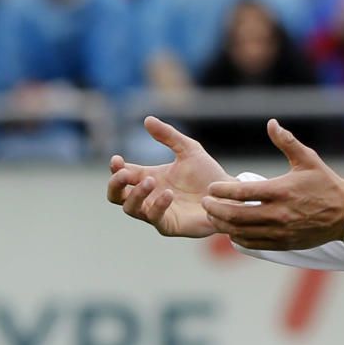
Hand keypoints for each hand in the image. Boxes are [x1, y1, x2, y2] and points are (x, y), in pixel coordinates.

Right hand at [107, 116, 235, 236]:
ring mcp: (157, 212)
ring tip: (149, 180)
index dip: (116, 168)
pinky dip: (158, 205)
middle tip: (124, 173)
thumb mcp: (188, 149)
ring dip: (136, 194)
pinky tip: (168, 193)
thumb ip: (168, 135)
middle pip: (117, 196)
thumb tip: (147, 119)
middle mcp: (149, 196)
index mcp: (150, 177)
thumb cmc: (208, 173)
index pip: (123, 174)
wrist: (228, 194)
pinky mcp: (169, 225)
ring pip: (131, 209)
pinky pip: (155, 218)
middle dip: (115, 184)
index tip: (117, 159)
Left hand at [202, 119, 343, 250]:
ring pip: (242, 232)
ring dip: (223, 225)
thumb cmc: (325, 182)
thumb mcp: (307, 158)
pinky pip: (254, 244)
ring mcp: (280, 231)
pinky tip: (232, 231)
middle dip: (215, 209)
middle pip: (236, 215)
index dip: (222, 191)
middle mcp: (278, 213)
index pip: (242, 193)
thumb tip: (271, 123)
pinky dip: (238, 238)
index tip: (211, 188)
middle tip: (205, 202)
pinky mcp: (283, 242)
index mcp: (281, 190)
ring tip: (213, 216)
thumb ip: (286, 141)